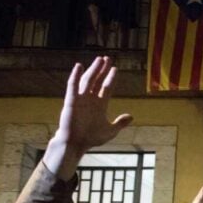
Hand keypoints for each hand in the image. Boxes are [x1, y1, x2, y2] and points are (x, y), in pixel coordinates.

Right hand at [49, 57, 131, 172]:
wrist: (75, 144)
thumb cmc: (91, 138)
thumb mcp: (110, 131)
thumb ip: (120, 123)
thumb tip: (131, 116)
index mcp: (99, 105)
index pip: (106, 87)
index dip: (110, 78)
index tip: (115, 68)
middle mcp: (90, 99)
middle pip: (97, 81)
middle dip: (102, 70)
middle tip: (107, 58)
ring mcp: (80, 99)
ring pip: (88, 80)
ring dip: (93, 69)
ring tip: (99, 59)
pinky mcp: (71, 101)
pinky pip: (73, 86)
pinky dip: (75, 76)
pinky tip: (79, 66)